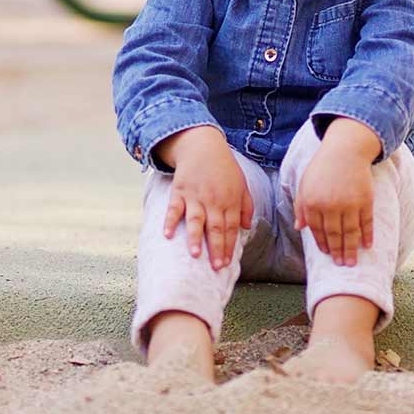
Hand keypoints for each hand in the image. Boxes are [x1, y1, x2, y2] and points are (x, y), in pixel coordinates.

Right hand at [159, 127, 255, 271]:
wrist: (203, 146)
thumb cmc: (224, 167)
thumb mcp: (241, 184)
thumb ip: (246, 206)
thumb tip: (246, 227)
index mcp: (230, 200)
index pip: (231, 228)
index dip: (228, 246)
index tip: (226, 264)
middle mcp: (213, 200)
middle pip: (215, 228)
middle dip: (216, 248)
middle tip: (216, 267)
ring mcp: (195, 196)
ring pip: (196, 220)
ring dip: (195, 238)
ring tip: (195, 254)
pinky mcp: (180, 191)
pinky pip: (174, 208)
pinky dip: (169, 221)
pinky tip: (167, 235)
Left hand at [295, 121, 379, 266]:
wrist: (346, 150)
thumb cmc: (323, 167)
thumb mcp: (305, 184)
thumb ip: (300, 206)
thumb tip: (299, 228)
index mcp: (312, 202)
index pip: (317, 230)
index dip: (323, 243)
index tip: (327, 253)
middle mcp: (330, 205)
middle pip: (334, 235)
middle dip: (337, 252)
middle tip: (341, 264)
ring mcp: (349, 204)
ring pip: (350, 233)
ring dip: (351, 249)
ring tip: (352, 263)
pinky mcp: (365, 200)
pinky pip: (366, 223)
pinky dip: (367, 235)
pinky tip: (367, 245)